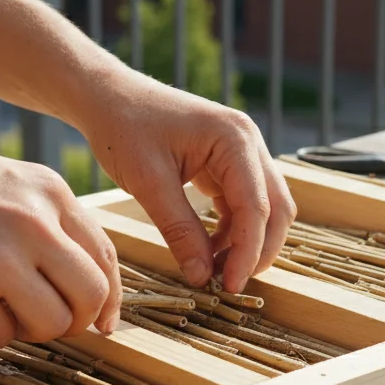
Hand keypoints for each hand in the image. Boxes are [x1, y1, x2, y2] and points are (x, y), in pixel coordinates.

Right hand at [0, 133, 120, 348]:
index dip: (108, 298)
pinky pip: (0, 338)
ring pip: (52, 324)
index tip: (102, 321)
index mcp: (50, 191)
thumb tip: (93, 289)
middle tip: (48, 322)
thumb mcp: (6, 183)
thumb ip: (49, 224)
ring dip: (30, 329)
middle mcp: (34, 222)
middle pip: (90, 296)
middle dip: (76, 321)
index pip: (105, 256)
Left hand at [79, 70, 296, 292]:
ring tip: (216, 272)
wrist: (108, 97)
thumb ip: (179, 231)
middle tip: (230, 286)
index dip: (248, 252)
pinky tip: (210, 252)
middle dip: (258, 250)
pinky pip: (244, 203)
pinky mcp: (228, 163)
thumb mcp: (149, 183)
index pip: (256, 206)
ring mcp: (242, 151)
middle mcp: (248, 141)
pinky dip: (234, 231)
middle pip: (275, 208)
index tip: (231, 287)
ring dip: (247, 243)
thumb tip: (203, 277)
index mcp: (234, 138)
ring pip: (265, 208)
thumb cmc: (124, 127)